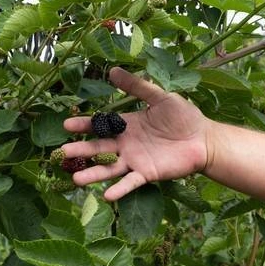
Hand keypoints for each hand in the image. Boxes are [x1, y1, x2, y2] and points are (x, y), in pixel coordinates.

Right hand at [62, 67, 210, 200]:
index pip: (100, 125)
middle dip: (80, 151)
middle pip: (98, 148)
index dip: (84, 125)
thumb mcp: (160, 97)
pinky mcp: (147, 174)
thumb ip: (137, 86)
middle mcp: (126, 144)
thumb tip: (112, 70)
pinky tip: (106, 196)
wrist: (203, 138)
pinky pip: (130, 182)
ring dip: (93, 174)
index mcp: (127, 125)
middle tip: (61, 153)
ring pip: (109, 168)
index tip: (66, 125)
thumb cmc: (183, 117)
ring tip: (75, 180)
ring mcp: (135, 160)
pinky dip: (119, 189)